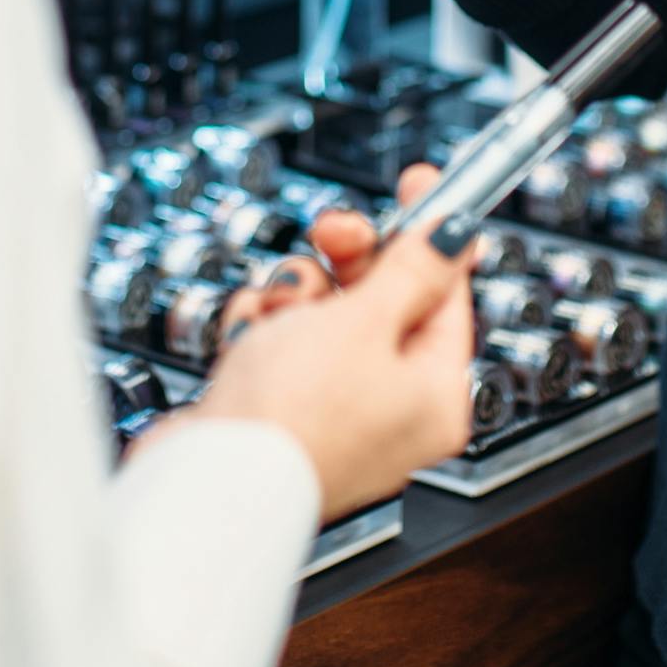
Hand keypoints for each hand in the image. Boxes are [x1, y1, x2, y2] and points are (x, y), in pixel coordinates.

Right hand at [188, 163, 476, 517]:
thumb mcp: (363, 322)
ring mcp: (335, 412)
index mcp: (434, 395)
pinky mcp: (283, 412)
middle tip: (332, 234)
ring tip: (277, 311)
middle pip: (382, 302)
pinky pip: (283, 345)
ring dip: (295, 297)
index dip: (428, 235)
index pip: (445, 295)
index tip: (418, 187)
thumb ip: (411, 270)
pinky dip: (263, 329)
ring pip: (324, 316)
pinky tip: (250, 336)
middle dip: (346, 265)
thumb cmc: (291, 418)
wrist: (208, 479)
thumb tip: (458, 234)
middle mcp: (391, 409)